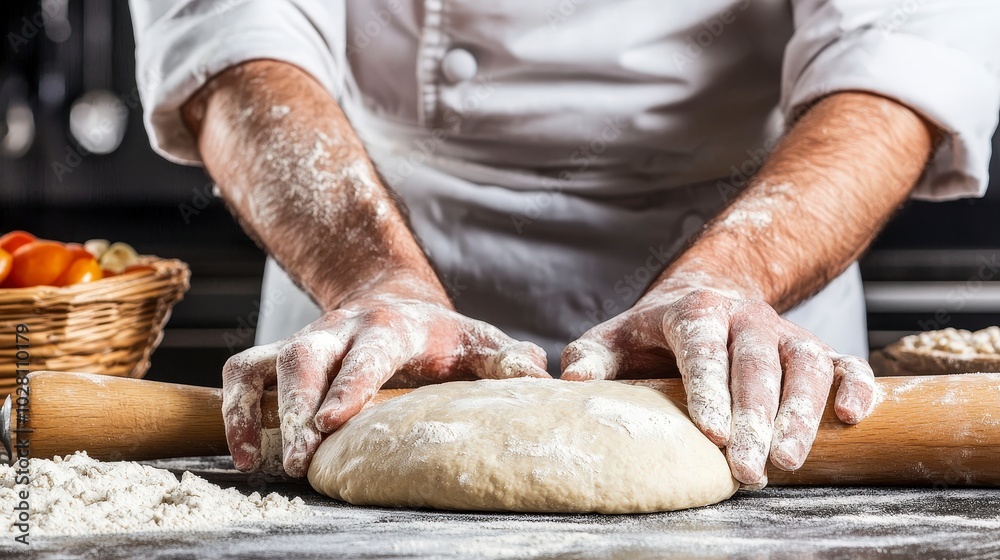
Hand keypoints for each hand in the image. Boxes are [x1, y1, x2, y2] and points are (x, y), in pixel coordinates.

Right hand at [222, 284, 548, 476]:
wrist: (391, 301)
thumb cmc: (440, 335)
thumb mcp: (478, 341)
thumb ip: (506, 361)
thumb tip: (540, 377)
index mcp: (391, 327)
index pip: (366, 355)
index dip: (347, 387)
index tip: (330, 424)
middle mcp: (340, 329)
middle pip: (305, 359)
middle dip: (295, 408)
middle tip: (299, 458)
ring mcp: (306, 340)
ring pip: (265, 364)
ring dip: (254, 411)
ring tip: (259, 462)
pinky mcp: (281, 354)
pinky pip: (241, 374)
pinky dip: (234, 410)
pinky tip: (246, 453)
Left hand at [561, 288, 875, 486]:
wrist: (706, 298)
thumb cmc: (653, 333)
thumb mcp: (614, 339)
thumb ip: (591, 359)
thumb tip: (569, 382)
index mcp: (693, 311)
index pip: (702, 348)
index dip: (709, 389)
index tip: (712, 433)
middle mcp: (744, 318)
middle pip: (755, 364)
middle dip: (755, 418)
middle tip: (750, 470)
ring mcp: (783, 331)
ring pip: (803, 364)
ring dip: (802, 412)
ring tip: (791, 460)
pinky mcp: (813, 348)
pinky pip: (843, 361)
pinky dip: (854, 385)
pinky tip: (852, 417)